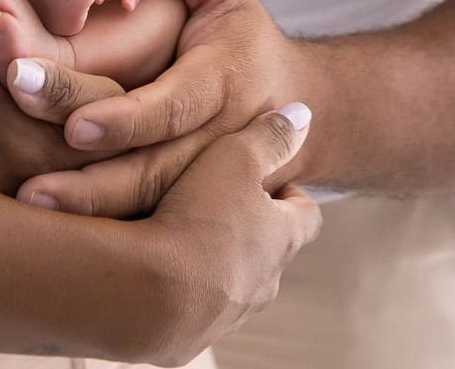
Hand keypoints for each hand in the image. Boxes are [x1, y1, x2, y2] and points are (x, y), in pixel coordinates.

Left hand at [9, 0, 303, 213]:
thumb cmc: (244, 37)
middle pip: (149, 168)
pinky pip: (140, 215)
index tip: (75, 127)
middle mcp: (213, 140)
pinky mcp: (184, 201)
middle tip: (27, 183)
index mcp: (221, 83)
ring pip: (144, 204)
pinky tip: (50, 229)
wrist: (291, 104)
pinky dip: (97, 223)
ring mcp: (200, 179)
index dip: (124, 120)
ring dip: (86, 209)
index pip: (171, 106)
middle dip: (88, 178)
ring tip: (29, 207)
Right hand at [135, 104, 320, 361]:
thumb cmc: (199, 216)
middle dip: (250, 229)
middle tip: (221, 203)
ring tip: (182, 237)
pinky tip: (154, 272)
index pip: (306, 216)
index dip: (289, 193)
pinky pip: (194, 311)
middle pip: (270, 253)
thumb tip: (302, 115)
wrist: (148, 293)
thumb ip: (268, 135)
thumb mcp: (236, 156)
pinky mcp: (188, 340)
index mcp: (281, 240)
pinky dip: (183, 291)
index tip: (267, 178)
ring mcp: (227, 317)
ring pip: (233, 284)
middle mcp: (263, 285)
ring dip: (217, 262)